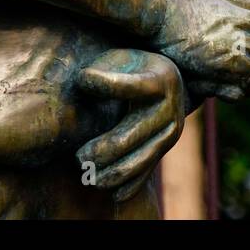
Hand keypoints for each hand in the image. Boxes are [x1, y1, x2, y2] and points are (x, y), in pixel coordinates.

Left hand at [75, 48, 184, 202]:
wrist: (169, 82)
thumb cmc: (133, 67)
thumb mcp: (121, 58)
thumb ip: (104, 68)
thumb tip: (80, 83)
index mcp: (160, 79)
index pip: (132, 85)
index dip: (106, 83)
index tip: (81, 79)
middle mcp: (170, 108)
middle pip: (131, 135)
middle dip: (101, 149)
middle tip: (79, 157)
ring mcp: (171, 132)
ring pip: (139, 160)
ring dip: (111, 172)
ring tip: (87, 174)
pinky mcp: (166, 150)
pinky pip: (147, 172)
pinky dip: (127, 185)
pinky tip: (108, 190)